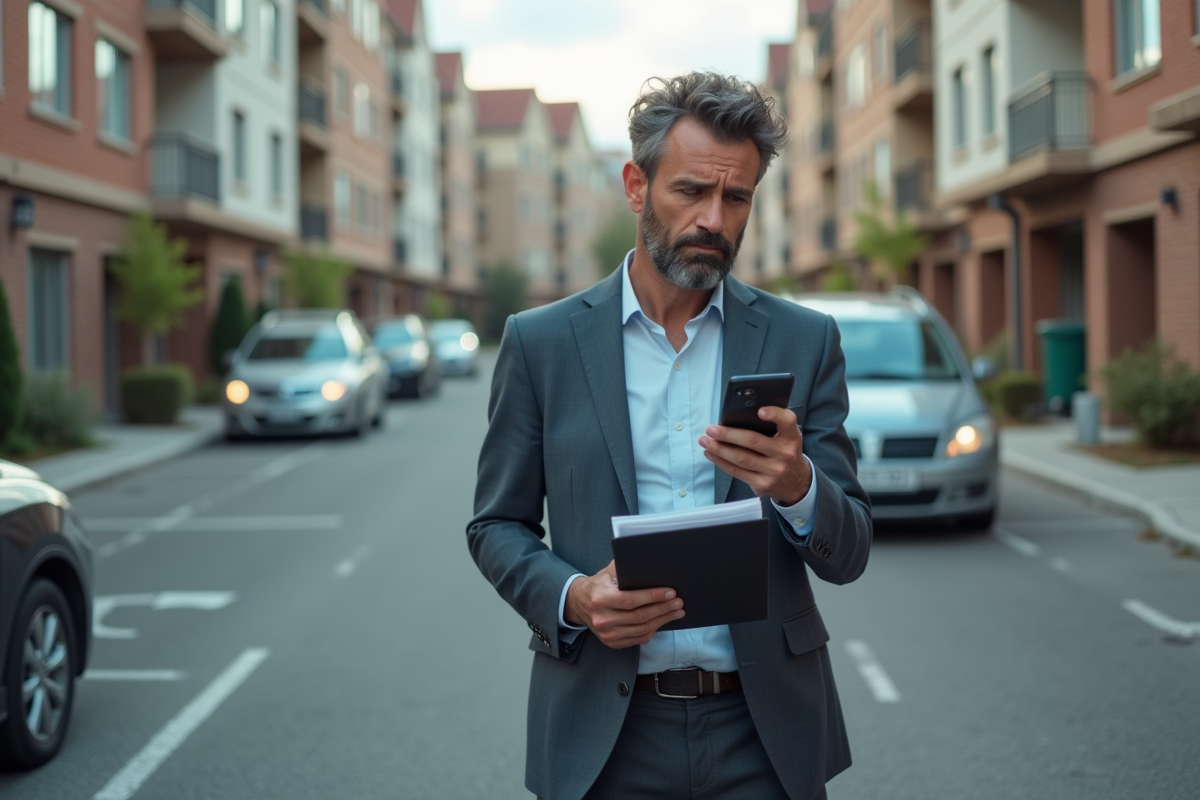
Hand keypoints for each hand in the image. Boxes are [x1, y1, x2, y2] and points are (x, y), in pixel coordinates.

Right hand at [565, 561, 683, 648]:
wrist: (580, 602)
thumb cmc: (600, 583)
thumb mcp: (610, 571)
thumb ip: (627, 568)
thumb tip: (654, 567)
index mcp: (600, 598)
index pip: (631, 600)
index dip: (653, 597)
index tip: (671, 592)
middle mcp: (602, 618)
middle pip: (639, 617)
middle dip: (663, 609)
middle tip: (678, 602)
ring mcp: (606, 633)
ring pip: (642, 630)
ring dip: (662, 620)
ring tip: (676, 611)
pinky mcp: (611, 642)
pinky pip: (638, 639)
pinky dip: (653, 630)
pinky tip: (662, 621)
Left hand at [699, 406, 811, 504]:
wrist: (796, 482)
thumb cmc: (784, 452)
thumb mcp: (786, 437)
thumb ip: (771, 426)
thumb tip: (736, 417)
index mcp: (792, 437)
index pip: (787, 421)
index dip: (774, 414)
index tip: (759, 411)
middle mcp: (785, 454)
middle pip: (753, 441)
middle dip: (728, 434)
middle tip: (712, 429)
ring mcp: (774, 471)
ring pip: (741, 458)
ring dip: (719, 449)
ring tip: (705, 441)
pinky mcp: (762, 484)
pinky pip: (737, 472)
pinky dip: (721, 462)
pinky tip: (711, 454)